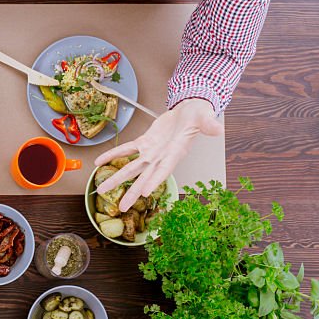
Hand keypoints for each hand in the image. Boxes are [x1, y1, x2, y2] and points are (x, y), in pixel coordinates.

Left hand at [94, 98, 221, 211]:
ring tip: (101, 190)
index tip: (145, 193)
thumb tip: (219, 129)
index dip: (154, 181)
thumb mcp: (205, 117)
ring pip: (131, 168)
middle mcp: (161, 156)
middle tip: (121, 208)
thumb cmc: (199, 115)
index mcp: (176, 153)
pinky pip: (126, 149)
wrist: (189, 110)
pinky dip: (112, 155)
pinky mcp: (144, 142)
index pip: (164, 170)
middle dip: (132, 192)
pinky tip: (99, 162)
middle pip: (144, 177)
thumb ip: (209, 125)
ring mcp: (151, 151)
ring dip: (116, 179)